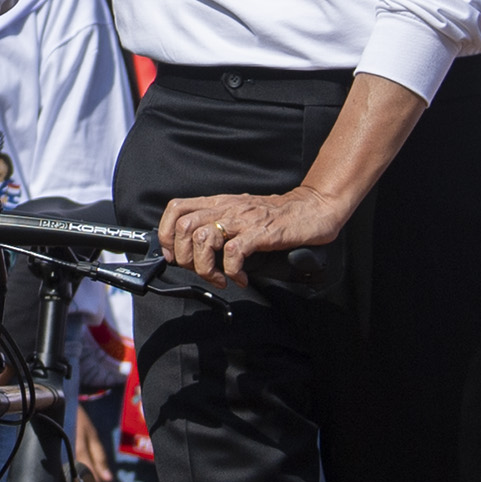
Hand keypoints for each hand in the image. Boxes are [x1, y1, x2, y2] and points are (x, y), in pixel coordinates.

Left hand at [155, 186, 355, 291]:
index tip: (174, 255)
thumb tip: (196, 247)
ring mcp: (244, 219)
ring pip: (203, 239)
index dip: (166, 233)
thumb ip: (220, 223)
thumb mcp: (242, 214)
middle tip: (200, 271)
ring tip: (220, 278)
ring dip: (205, 267)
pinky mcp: (262, 233)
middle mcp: (227, 208)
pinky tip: (241, 279)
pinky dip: (232, 272)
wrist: (315, 207)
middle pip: (183, 227)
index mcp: (219, 202)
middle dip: (184, 257)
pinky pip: (233, 252)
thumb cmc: (280, 215)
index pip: (176, 208)